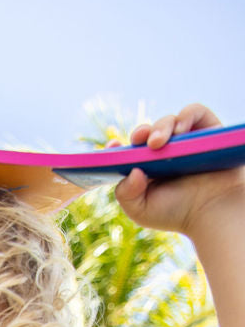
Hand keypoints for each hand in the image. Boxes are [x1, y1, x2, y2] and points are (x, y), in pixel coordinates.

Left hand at [114, 102, 244, 237]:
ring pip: (168, 121)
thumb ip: (125, 193)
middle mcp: (165, 151)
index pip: (129, 150)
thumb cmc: (177, 213)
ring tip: (158, 143)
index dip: (119, 146)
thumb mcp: (140, 209)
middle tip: (139, 140)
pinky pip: (194, 112)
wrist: (212, 213)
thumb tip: (132, 170)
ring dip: (161, 127)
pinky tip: (179, 130)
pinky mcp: (207, 130)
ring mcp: (185, 140)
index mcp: (146, 166)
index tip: (113, 146)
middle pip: (147, 131)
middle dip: (140, 132)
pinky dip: (185, 116)